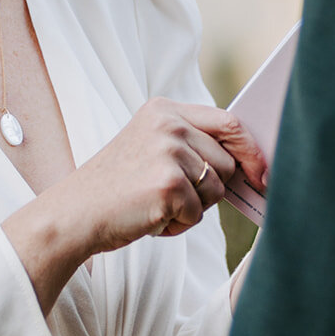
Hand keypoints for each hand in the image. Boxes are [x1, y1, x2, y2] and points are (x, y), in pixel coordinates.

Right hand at [3, 98, 267, 312]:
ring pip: (216, 191)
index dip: (251, 151)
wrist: (73, 214)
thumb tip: (248, 166)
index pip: (229, 122)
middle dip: (210, 189)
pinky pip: (198, 215)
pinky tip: (148, 217)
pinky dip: (177, 225)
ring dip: (192, 208)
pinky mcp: (169, 184)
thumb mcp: (150, 148)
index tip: (262, 174)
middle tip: (169, 197)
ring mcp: (169, 152)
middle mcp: (168, 124)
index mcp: (164, 110)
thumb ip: (191, 145)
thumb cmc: (116, 189)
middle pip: (227, 162)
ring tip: (154, 205)